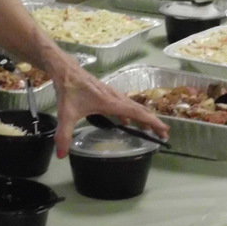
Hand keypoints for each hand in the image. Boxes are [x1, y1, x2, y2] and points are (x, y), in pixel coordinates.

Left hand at [51, 66, 168, 157]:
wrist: (66, 70)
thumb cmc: (69, 89)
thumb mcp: (66, 113)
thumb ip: (64, 135)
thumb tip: (62, 155)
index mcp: (110, 102)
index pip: (136, 113)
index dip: (151, 122)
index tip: (164, 130)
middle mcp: (115, 98)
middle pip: (139, 110)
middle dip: (152, 122)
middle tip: (163, 134)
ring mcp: (112, 94)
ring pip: (132, 106)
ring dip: (143, 117)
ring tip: (150, 129)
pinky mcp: (106, 93)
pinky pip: (124, 104)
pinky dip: (130, 113)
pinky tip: (126, 121)